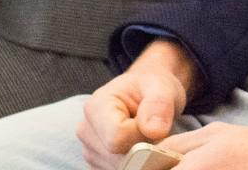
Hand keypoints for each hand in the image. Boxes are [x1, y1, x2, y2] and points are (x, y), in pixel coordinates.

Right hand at [78, 41, 193, 169]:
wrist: (144, 93)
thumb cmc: (150, 87)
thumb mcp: (160, 85)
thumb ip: (158, 103)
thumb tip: (154, 130)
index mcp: (95, 107)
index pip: (117, 138)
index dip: (143, 136)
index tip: (155, 124)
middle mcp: (87, 132)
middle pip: (119, 157)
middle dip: (145, 148)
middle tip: (158, 131)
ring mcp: (91, 151)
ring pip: (122, 167)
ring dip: (142, 158)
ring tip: (149, 136)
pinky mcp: (99, 164)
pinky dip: (138, 164)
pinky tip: (143, 147)